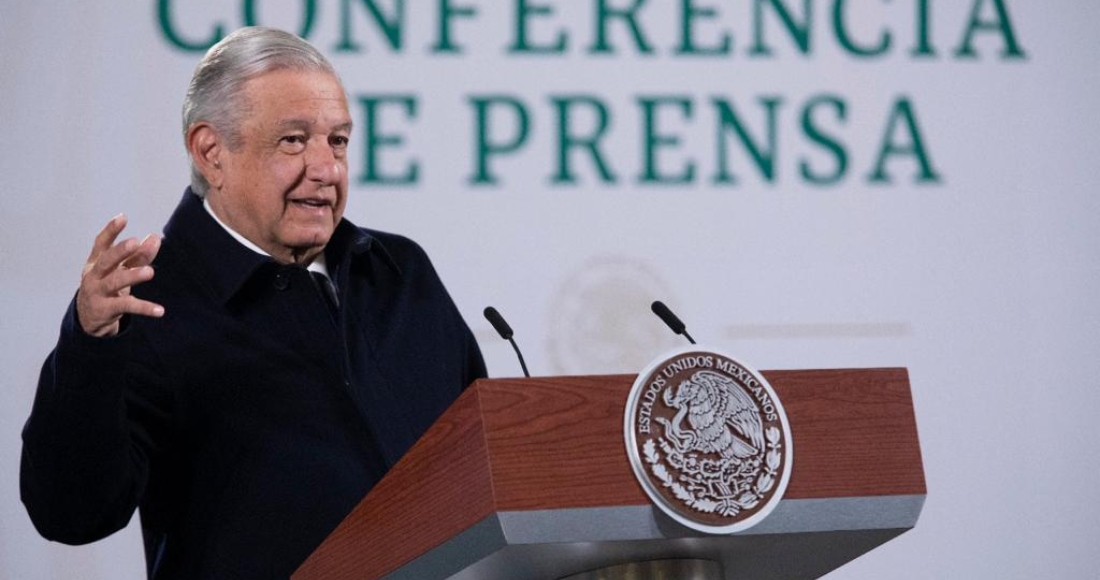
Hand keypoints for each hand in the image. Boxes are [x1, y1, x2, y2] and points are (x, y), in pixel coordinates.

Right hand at [76, 214, 164, 336]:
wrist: (89, 317)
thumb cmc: (107, 286)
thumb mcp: (120, 269)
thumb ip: (138, 255)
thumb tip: (156, 237)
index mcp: (96, 261)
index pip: (101, 243)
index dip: (110, 230)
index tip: (122, 217)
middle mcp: (94, 275)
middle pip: (106, 260)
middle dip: (120, 251)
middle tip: (135, 242)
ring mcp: (98, 292)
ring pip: (115, 282)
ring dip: (132, 275)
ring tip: (150, 272)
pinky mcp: (105, 309)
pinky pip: (126, 306)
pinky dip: (144, 308)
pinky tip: (160, 310)